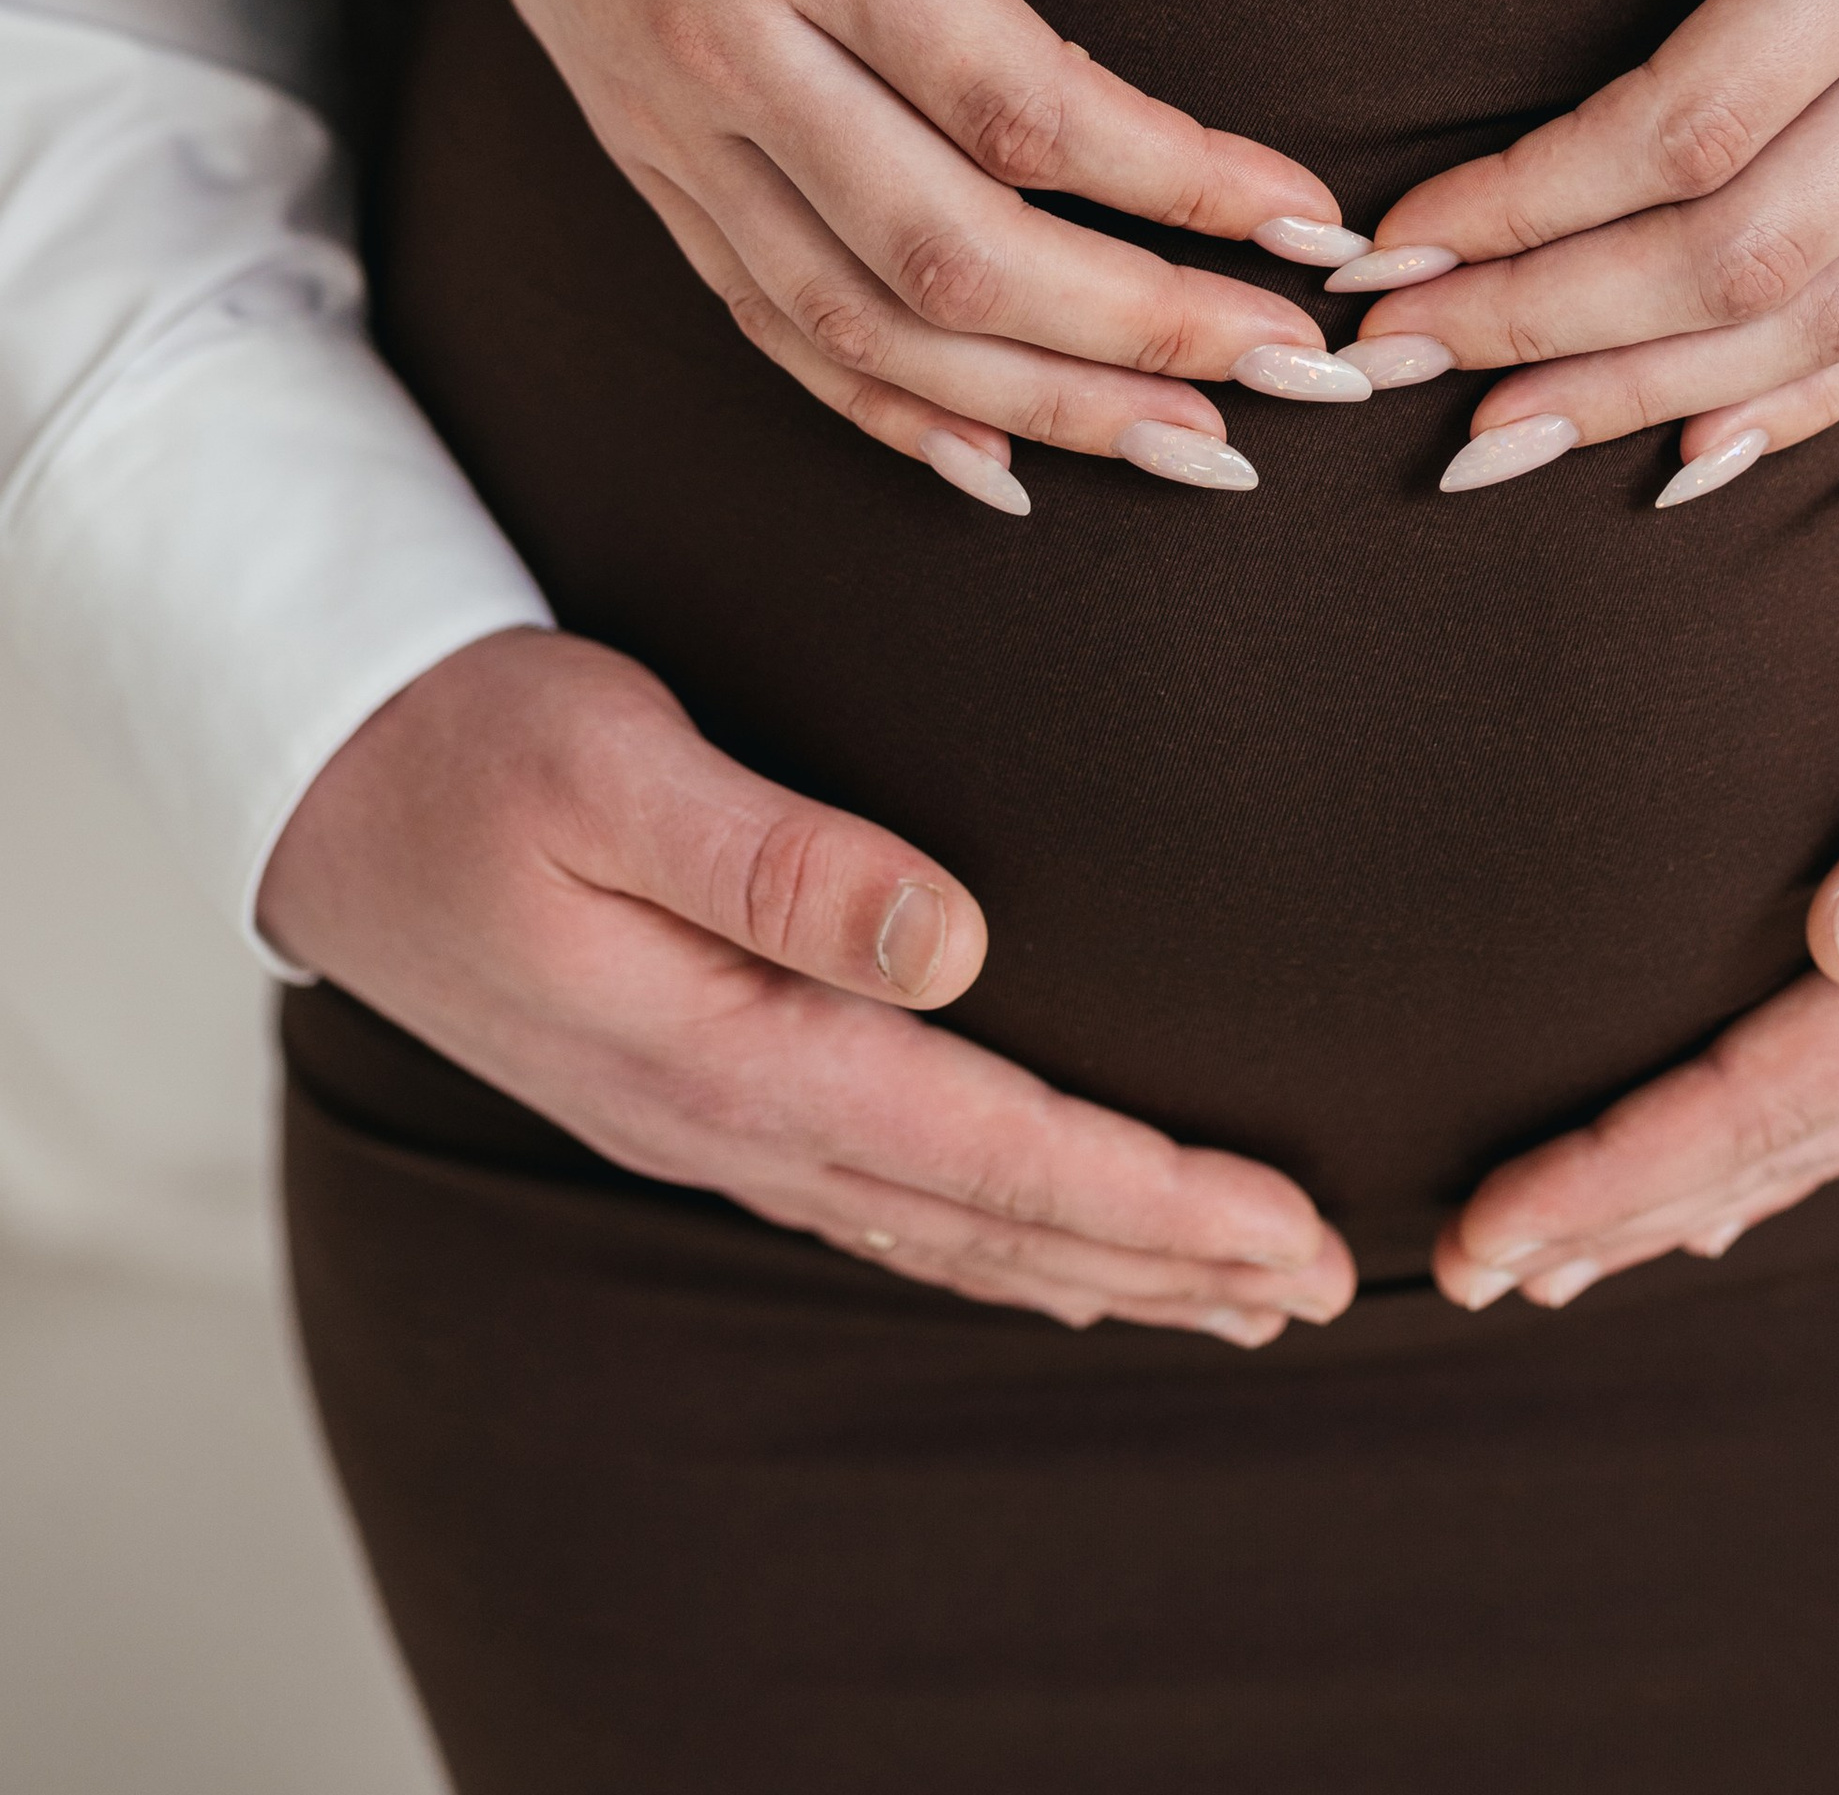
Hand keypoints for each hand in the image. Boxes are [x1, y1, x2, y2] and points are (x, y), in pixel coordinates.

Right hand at [261, 629, 1355, 1340]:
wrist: (319, 781)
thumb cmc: (470, 744)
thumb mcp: (610, 764)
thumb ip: (776, 857)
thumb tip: (951, 938)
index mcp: (726, 1047)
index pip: (985, 1148)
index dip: (1148, 1197)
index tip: (1284, 1225)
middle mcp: (731, 1113)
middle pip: (990, 1220)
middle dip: (1164, 1259)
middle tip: (1322, 1283)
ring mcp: (712, 1119)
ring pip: (946, 1228)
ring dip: (1097, 1266)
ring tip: (1234, 1292)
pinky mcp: (699, 1090)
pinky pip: (883, 1203)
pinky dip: (997, 1240)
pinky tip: (1055, 1256)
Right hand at [384, 0, 1369, 508]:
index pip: (1017, 98)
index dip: (1178, 181)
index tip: (1307, 223)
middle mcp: (727, 43)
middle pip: (949, 247)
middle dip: (1137, 328)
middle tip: (1291, 369)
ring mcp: (672, 124)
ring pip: (863, 321)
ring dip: (1039, 404)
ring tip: (1193, 442)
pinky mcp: (644, 164)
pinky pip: (770, 324)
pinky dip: (888, 409)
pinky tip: (1003, 459)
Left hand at [1339, 0, 1838, 495]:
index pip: (1695, 120)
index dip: (1533, 199)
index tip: (1394, 232)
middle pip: (1749, 251)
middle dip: (1554, 322)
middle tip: (1395, 351)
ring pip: (1829, 320)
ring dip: (1650, 394)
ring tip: (1494, 434)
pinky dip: (1795, 405)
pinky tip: (1680, 450)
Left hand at [1432, 465, 1838, 1304]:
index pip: (1783, 1090)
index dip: (1632, 1162)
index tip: (1498, 1224)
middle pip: (1785, 1136)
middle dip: (1620, 1205)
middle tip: (1465, 1270)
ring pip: (1825, 1123)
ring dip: (1687, 1187)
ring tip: (1557, 1254)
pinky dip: (1779, 1138)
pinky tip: (1727, 1169)